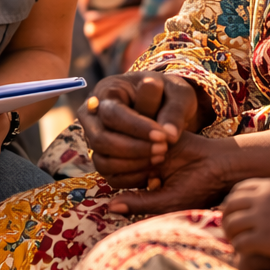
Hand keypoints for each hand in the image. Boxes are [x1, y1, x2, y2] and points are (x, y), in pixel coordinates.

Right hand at [77, 72, 198, 186]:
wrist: (163, 105)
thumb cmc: (167, 94)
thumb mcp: (177, 93)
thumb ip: (174, 111)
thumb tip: (170, 136)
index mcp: (107, 91)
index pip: (111, 113)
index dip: (136, 128)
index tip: (163, 137)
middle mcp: (92, 115)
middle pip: (100, 139)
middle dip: (133, 149)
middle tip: (164, 149)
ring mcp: (94, 138)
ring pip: (102, 160)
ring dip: (133, 164)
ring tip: (160, 157)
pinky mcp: (102, 157)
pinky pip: (109, 175)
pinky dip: (131, 177)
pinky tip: (153, 170)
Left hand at [107, 128, 234, 215]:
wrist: (221, 164)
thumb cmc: (197, 188)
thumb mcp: (168, 201)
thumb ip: (139, 203)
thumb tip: (109, 207)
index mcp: (139, 181)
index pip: (116, 177)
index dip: (132, 176)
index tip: (155, 178)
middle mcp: (140, 161)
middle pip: (117, 157)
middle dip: (136, 161)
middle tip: (161, 162)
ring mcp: (147, 143)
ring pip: (125, 140)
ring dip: (141, 146)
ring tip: (164, 152)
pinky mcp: (156, 127)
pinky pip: (139, 125)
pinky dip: (148, 133)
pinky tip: (164, 140)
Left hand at [220, 178, 269, 265]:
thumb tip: (249, 203)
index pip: (237, 191)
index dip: (233, 205)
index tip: (237, 217)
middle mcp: (264, 198)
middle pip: (229, 206)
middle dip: (227, 220)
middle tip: (233, 234)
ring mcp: (264, 218)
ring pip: (230, 224)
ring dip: (231, 236)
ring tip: (238, 244)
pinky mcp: (265, 238)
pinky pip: (239, 243)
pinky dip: (239, 250)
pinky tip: (247, 254)